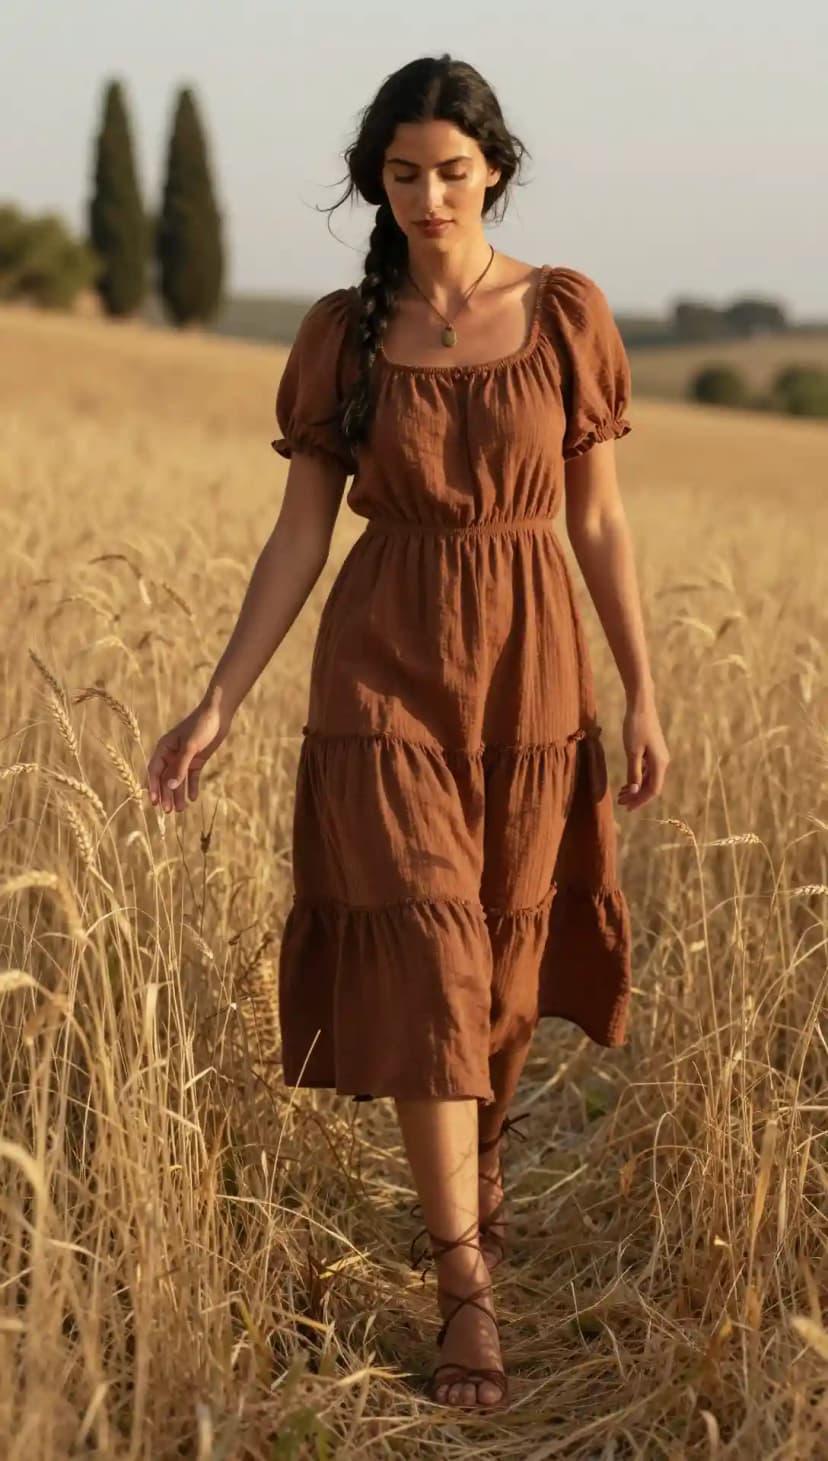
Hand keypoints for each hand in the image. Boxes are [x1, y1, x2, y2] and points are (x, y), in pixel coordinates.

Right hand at [144, 698, 231, 813]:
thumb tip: (170, 787)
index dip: (153, 787)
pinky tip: (193, 798)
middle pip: (166, 778)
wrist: (219, 714)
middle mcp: (172, 754)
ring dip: (178, 794)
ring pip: (179, 780)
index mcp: (164, 748)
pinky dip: (192, 787)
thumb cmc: (201, 726)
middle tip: (168, 812)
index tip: (154, 802)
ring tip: (180, 810)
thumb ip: (180, 767)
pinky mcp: (197, 759)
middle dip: (166, 795)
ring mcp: (185, 757)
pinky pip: (192, 776)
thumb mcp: (190, 747)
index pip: (155, 771)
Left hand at [617, 697, 669, 812]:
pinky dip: (638, 778)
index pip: (653, 790)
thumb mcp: (632, 752)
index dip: (640, 801)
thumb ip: (634, 773)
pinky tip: (628, 781)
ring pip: (649, 779)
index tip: (627, 808)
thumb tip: (635, 792)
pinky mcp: (653, 751)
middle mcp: (662, 762)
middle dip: (637, 796)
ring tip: (621, 794)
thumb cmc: (636, 727)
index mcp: (660, 763)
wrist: (641, 705)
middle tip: (620, 802)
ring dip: (636, 788)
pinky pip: (648, 770)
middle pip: (652, 786)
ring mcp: (659, 756)